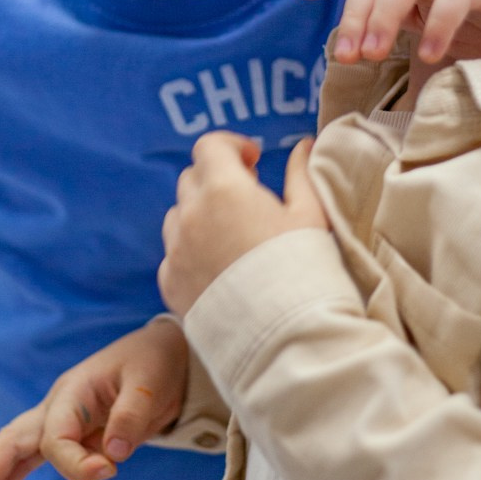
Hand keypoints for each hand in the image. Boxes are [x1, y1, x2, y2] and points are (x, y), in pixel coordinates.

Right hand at [0, 318, 189, 479]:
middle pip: (14, 438)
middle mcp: (59, 406)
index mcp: (74, 390)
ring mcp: (61, 420)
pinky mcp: (73, 435)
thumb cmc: (154, 362)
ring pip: (17, 448)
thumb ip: (132, 415)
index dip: (77, 463)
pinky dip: (12, 476)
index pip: (57, 438)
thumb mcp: (150, 382)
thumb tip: (114, 453)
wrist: (165, 355)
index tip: (110, 471)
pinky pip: (36, 457)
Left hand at [160, 134, 327, 317]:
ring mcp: (175, 250)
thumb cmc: (302, 267)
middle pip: (191, 179)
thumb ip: (301, 174)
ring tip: (231, 236)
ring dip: (199, 215)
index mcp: (223, 188)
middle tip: (248, 199)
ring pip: (177, 216)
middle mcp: (190, 215)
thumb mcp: (311, 214)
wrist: (282, 334)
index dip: (231, 147)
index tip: (254, 163)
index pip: (209, 146)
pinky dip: (191, 251)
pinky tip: (219, 269)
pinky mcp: (169, 283)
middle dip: (216, 180)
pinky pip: (173, 254)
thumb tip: (303, 145)